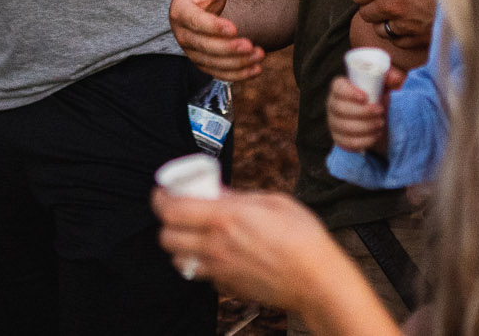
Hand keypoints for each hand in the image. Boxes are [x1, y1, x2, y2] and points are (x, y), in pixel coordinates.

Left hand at [153, 188, 359, 312]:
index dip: (160, 198)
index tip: (163, 191)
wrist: (318, 281)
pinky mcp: (228, 287)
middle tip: (179, 212)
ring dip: (180, 245)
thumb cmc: (303, 237)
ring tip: (194, 234)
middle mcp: (216, 246)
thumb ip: (238, 197)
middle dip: (167, 222)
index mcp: (226, 219)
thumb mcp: (273, 202)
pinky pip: (201, 274)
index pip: (172, 210)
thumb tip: (215, 191)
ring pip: (178, 260)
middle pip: (166, 237)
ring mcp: (220, 270)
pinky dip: (201, 264)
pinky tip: (218, 253)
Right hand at [169, 0, 267, 81]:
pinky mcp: (203, 64)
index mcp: (180, 12)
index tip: (234, 28)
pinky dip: (239, 74)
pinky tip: (256, 69)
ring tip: (260, 54)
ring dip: (238, 63)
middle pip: (205, 47)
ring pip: (214, 63)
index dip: (214, 27)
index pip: (196, 22)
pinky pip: (219, 74)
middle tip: (250, 45)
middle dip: (229, 48)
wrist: (197, 10)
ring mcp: (192, 52)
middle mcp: (183, 35)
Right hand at [327, 68, 402, 152]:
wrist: (374, 117)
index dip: (349, 92)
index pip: (338, 87)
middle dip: (362, 111)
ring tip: (381, 123)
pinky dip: (365, 140)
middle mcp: (333, 104)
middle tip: (380, 111)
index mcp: (340, 88)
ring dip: (366, 126)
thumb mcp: (383, 84)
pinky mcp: (339, 139)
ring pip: (345, 127)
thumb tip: (395, 78)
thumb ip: (389, 78)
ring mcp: (333, 123)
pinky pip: (349, 142)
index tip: (365, 97)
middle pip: (341, 108)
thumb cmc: (376, 96)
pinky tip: (376, 135)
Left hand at [349, 0, 432, 54]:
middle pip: (366, 13)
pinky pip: (401, 41)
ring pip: (381, 30)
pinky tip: (413, 20)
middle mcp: (392, 5)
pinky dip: (403, 33)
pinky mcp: (421, 37)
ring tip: (402, 9)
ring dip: (387, 21)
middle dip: (375, 5)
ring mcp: (406, 24)